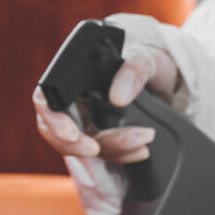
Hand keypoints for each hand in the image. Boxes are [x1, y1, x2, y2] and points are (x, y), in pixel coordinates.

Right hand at [33, 41, 178, 164]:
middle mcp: (75, 99)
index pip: (46, 99)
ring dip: (109, 149)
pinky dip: (120, 156)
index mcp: (74, 75)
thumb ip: (135, 71)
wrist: (168, 82)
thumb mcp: (149, 59)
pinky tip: (140, 150)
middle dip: (76, 145)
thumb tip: (117, 97)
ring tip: (142, 139)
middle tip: (98, 148)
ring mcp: (86, 119)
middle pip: (56, 130)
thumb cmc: (151, 61)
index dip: (53, 119)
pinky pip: (101, 153)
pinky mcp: (101, 136)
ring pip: (81, 146)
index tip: (72, 135)